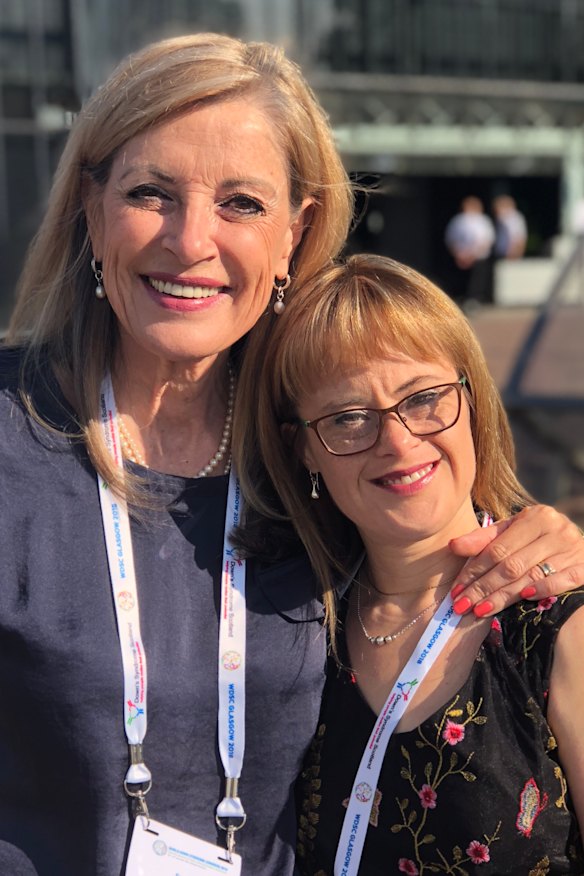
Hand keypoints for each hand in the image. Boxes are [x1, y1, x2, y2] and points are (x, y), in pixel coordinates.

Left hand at [448, 505, 583, 616]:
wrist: (578, 542)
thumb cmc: (539, 537)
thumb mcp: (514, 531)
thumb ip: (484, 539)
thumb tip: (453, 546)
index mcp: (536, 517)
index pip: (497, 548)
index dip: (473, 570)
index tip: (455, 589)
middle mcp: (556, 530)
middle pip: (511, 565)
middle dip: (482, 588)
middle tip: (461, 605)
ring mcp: (573, 549)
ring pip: (531, 576)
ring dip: (503, 596)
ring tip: (480, 610)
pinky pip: (562, 581)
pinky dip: (542, 590)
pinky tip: (522, 600)